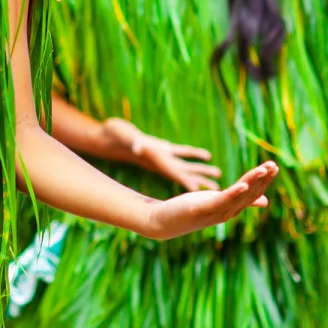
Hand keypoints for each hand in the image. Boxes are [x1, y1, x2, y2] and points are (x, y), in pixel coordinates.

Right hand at [102, 117, 222, 190]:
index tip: (202, 192)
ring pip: (185, 163)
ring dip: (201, 168)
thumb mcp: (123, 136)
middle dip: (201, 179)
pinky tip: (206, 155)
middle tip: (219, 189)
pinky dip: (193, 153)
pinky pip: (182, 151)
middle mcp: (161, 161)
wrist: (109, 137)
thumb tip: (138, 147)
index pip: (175, 173)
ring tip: (217, 174)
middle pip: (185, 172)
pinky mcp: (162, 148)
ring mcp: (162, 155)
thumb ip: (132, 141)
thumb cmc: (114, 134)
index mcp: (155, 159)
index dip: (189, 182)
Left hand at [140, 161, 278, 239]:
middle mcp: (226, 212)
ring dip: (253, 183)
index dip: (263, 180)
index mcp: (230, 209)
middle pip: (249, 195)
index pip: (252, 193)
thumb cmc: (190, 210)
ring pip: (239, 196)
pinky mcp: (203, 210)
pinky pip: (222, 201)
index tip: (274, 166)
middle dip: (262, 179)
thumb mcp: (216, 202)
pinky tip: (243, 185)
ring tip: (264, 169)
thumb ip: (237, 199)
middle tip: (274, 165)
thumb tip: (263, 200)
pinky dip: (234, 193)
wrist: (164, 222)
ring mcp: (215, 213)